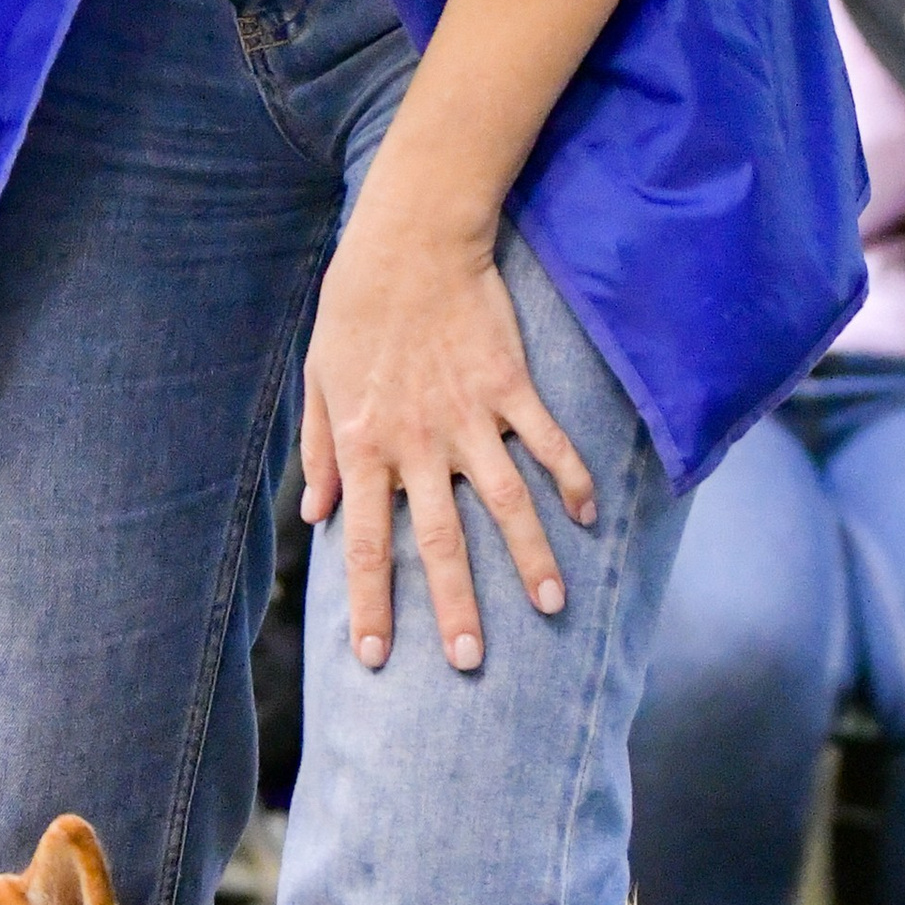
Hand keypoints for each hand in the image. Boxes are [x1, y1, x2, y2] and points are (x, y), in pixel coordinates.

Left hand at [301, 184, 596, 672]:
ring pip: (506, 504)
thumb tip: (316, 516)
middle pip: (439, 542)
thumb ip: (318, 451)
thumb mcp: (319, 380)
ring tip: (553, 607)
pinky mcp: (511, 387)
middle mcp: (418, 444)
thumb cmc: (353, 310)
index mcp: (364, 447)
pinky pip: (549, 443)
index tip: (377, 658)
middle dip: (456, 607)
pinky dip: (572, 480)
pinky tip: (588, 518)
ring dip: (531, 559)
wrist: (409, 241)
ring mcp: (470, 417)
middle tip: (471, 663)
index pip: (364, 546)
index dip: (371, 605)